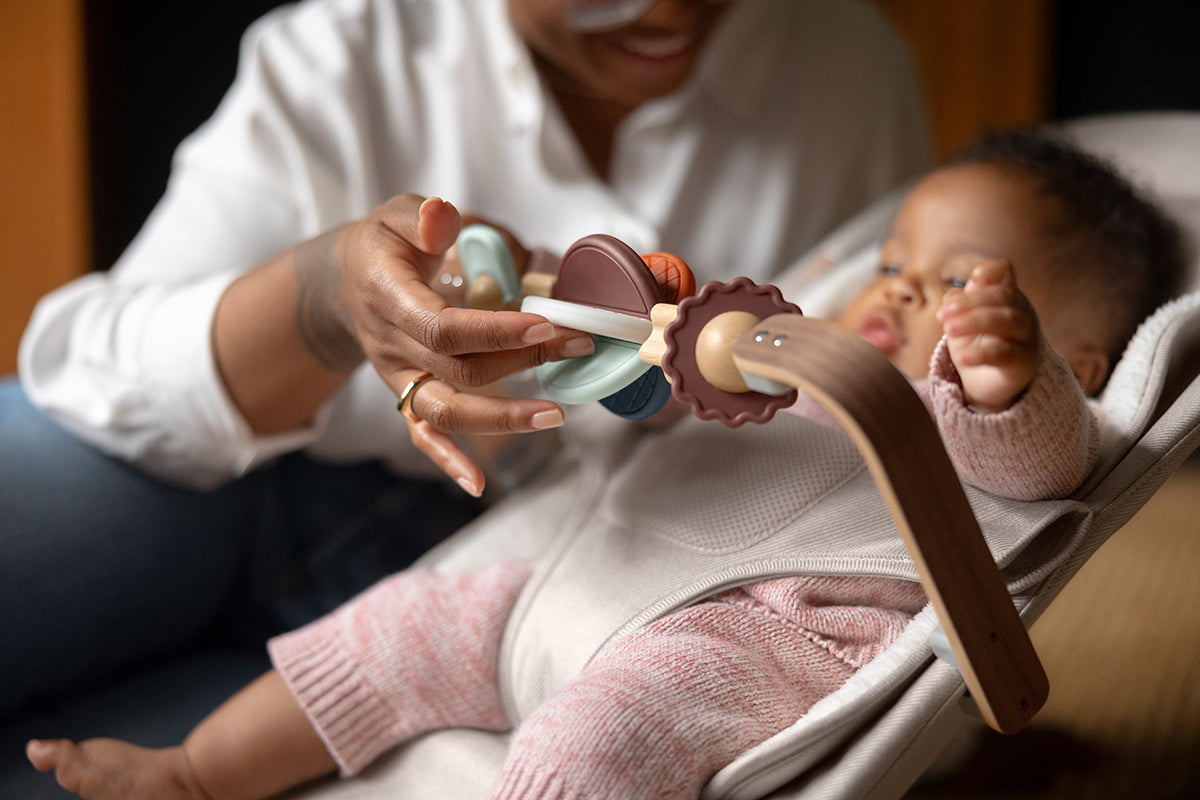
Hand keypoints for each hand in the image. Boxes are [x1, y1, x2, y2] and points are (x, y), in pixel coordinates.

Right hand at [331, 195, 591, 492]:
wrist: (347, 281)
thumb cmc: (386, 244)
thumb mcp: (398, 214)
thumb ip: (424, 217)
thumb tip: (447, 219)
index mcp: (389, 298)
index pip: (444, 328)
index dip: (495, 332)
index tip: (545, 326)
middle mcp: (391, 345)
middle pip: (459, 369)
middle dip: (523, 363)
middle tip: (578, 345)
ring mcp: (398, 378)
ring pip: (446, 409)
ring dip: (501, 418)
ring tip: (555, 415)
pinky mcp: (406, 395)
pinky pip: (422, 435)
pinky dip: (448, 461)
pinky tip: (479, 483)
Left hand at [937, 259, 1042, 411]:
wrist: (988, 381)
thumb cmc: (976, 342)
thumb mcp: (960, 319)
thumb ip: (957, 302)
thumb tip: (954, 293)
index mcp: (1005, 295)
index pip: (1004, 271)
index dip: (989, 271)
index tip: (970, 280)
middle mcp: (1020, 312)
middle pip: (1002, 295)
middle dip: (970, 302)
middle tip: (942, 315)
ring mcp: (1025, 337)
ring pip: (1007, 320)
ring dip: (974, 321)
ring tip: (949, 330)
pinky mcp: (1021, 363)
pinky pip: (1005, 354)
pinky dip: (982, 354)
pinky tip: (963, 357)